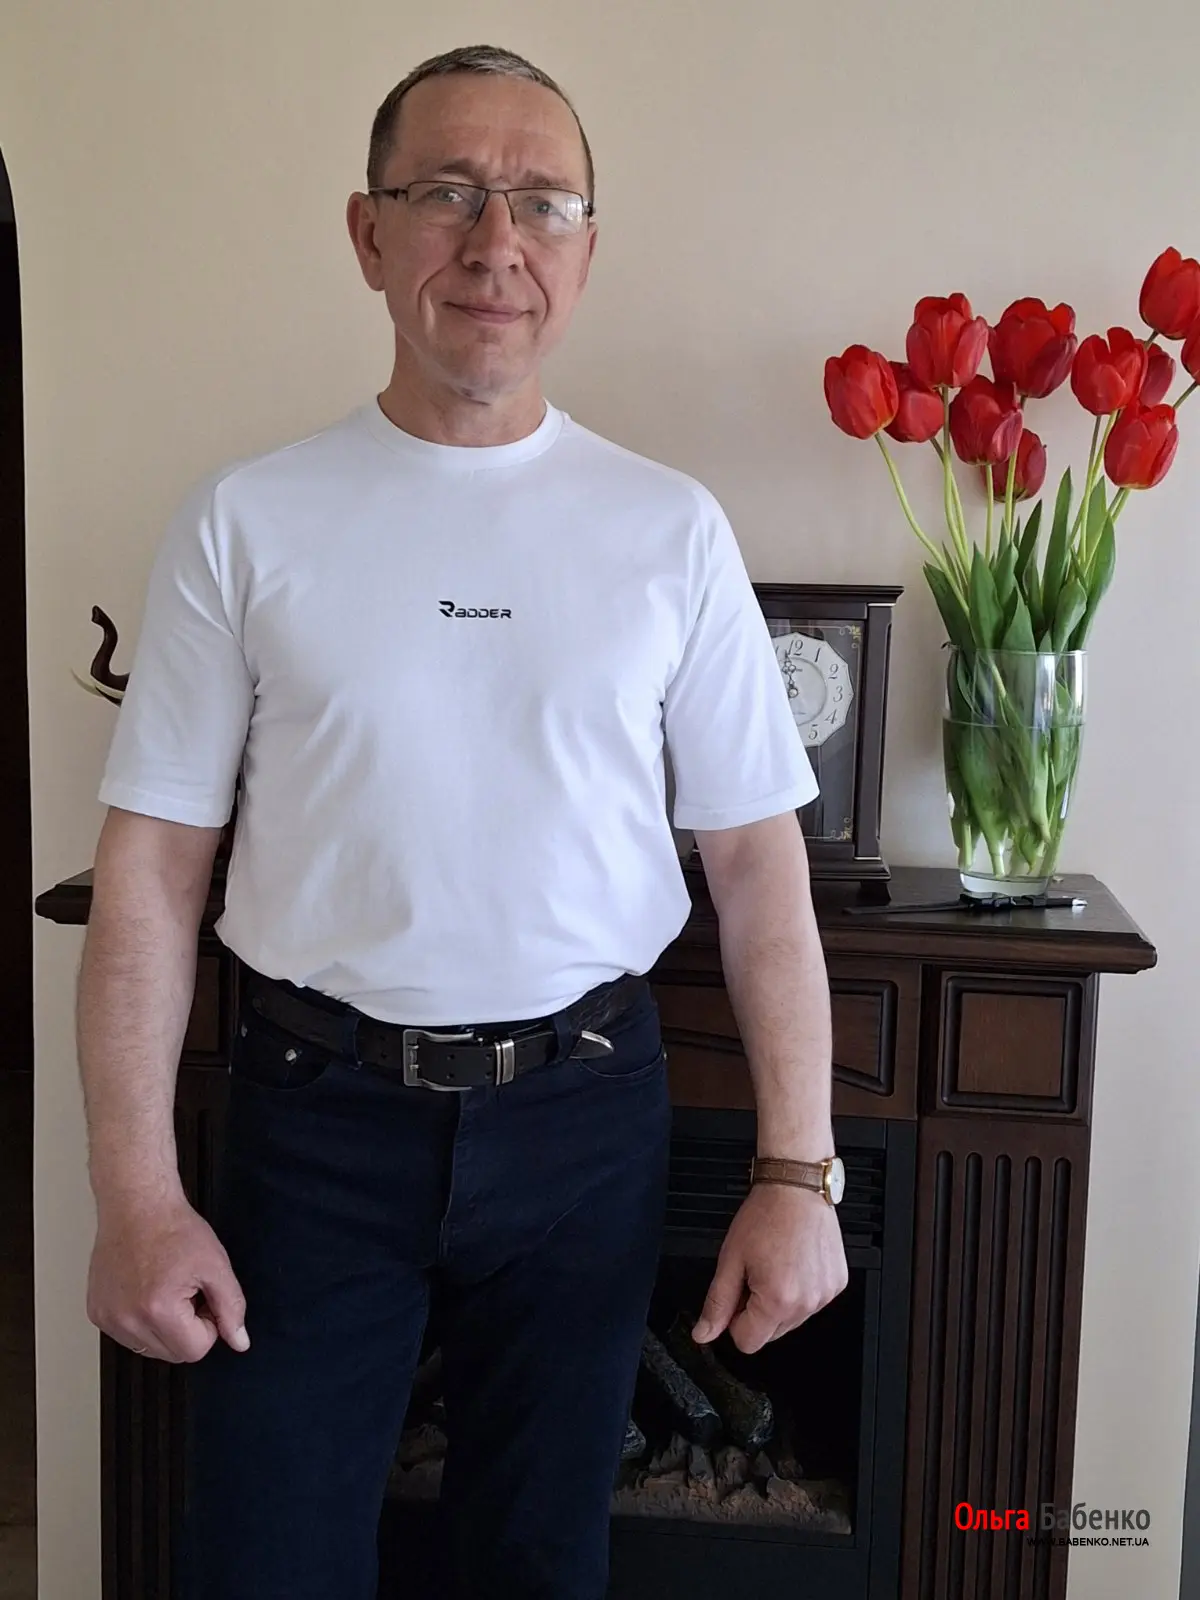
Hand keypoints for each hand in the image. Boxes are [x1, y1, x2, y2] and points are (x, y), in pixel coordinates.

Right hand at [86, 1194, 250, 1362]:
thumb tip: (239, 1342)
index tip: (203, 1297)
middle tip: (186, 1290)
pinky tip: (145, 1289)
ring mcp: (107, 1318)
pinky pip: (128, 1336)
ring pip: (149, 1348)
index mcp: (158, 1311)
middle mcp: (126, 1320)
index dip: (208, 1324)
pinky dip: (142, 1321)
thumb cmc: (173, 1228)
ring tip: (165, 1288)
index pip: (195, 1351)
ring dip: (164, 1327)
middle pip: (172, 1354)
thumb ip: (231, 1308)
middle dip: (187, 1328)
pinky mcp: (96, 1313)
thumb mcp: (216, 1266)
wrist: (136, 1205)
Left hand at [691, 1182, 848, 1353]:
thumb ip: (717, 1303)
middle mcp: (807, 1303)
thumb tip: (704, 1333)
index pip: (748, 1342)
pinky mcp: (838, 1284)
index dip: (735, 1320)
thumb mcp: (731, 1259)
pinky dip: (801, 1290)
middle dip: (758, 1310)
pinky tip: (794, 1263)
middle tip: (756, 1273)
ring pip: (792, 1320)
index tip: (737, 1295)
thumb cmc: (766, 1215)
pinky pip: (812, 1303)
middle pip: (771, 1334)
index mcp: (778, 1301)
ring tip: (776, 1265)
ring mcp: (826, 1295)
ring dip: (780, 1301)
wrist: (797, 1187)